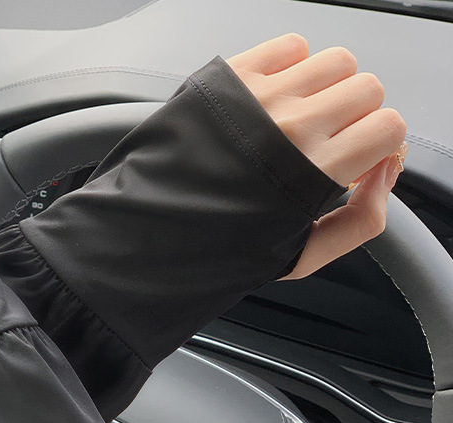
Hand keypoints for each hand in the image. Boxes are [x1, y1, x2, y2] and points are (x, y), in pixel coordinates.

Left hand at [227, 34, 406, 278]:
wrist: (151, 233)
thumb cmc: (218, 250)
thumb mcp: (302, 257)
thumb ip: (363, 221)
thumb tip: (387, 172)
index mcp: (311, 174)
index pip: (388, 127)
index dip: (381, 144)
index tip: (361, 157)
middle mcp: (290, 129)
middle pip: (366, 89)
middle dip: (358, 116)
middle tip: (328, 142)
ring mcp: (259, 100)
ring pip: (333, 62)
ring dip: (328, 88)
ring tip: (300, 120)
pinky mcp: (230, 80)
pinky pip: (289, 46)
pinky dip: (292, 66)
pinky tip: (276, 100)